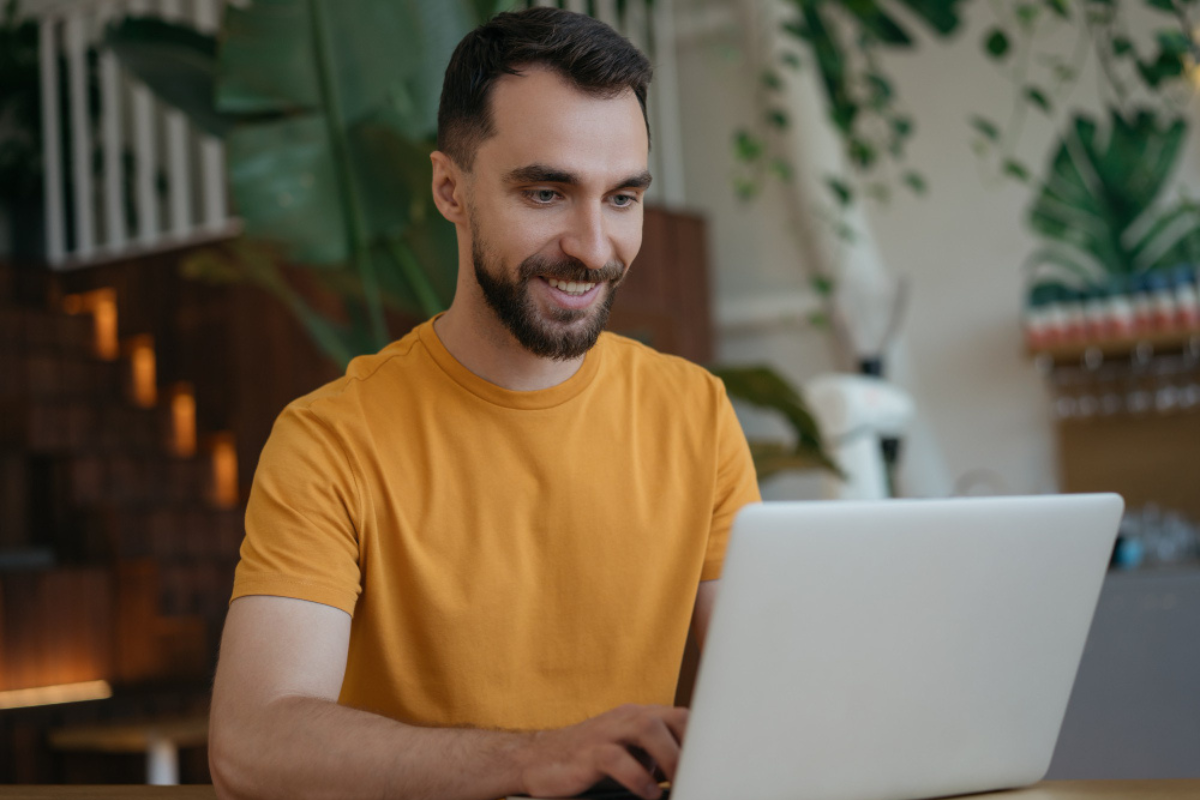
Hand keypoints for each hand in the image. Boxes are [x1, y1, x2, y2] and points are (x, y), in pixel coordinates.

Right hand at [517, 704, 687, 799]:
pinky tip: (648, 793)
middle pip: (671, 717)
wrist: (537, 760)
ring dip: (669, 756)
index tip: (718, 766)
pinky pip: (616, 757)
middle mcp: (626, 718)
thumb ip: (658, 757)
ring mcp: (606, 732)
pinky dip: (637, 776)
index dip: (704, 740)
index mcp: (640, 716)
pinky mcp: (587, 753)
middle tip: (702, 776)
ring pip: (647, 728)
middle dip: (692, 746)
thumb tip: (692, 774)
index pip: (683, 717)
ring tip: (677, 782)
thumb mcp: (630, 754)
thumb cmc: (589, 759)